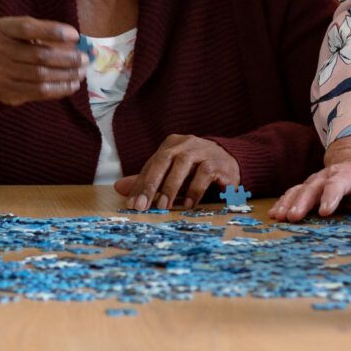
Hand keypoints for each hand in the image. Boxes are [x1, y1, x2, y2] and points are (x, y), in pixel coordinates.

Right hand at [0, 16, 86, 105]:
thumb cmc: (11, 45)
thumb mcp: (20, 32)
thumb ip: (45, 32)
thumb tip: (78, 41)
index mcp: (2, 29)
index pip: (27, 28)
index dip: (53, 31)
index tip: (75, 36)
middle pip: (38, 55)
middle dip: (67, 58)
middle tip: (84, 59)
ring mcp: (0, 73)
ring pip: (41, 75)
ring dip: (66, 75)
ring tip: (81, 72)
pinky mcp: (7, 92)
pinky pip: (39, 92)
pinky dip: (59, 89)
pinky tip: (72, 85)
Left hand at [114, 135, 240, 210]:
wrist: (232, 162)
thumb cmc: (197, 170)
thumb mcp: (172, 175)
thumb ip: (148, 180)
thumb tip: (119, 188)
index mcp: (171, 144)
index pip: (151, 164)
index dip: (140, 185)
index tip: (132, 204)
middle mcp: (186, 143)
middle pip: (163, 160)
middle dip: (151, 184)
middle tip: (143, 206)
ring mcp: (203, 150)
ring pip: (183, 165)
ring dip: (172, 187)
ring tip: (163, 206)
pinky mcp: (218, 162)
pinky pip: (204, 174)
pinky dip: (195, 191)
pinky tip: (189, 205)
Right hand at [268, 139, 350, 220]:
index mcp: (346, 174)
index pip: (337, 184)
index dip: (330, 197)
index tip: (324, 212)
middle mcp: (326, 176)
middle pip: (312, 188)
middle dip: (302, 202)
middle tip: (293, 217)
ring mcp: (314, 181)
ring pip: (299, 190)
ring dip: (288, 203)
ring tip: (279, 216)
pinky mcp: (305, 187)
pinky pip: (292, 193)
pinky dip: (282, 202)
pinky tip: (274, 213)